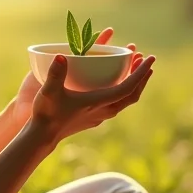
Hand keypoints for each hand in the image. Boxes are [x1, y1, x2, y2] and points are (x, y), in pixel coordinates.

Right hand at [29, 47, 155, 148]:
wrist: (42, 136)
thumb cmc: (46, 113)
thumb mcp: (49, 92)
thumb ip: (55, 74)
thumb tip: (60, 56)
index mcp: (98, 103)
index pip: (127, 88)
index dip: (140, 73)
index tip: (149, 58)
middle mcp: (104, 110)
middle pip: (132, 94)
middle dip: (141, 76)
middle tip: (145, 59)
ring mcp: (100, 115)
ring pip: (125, 99)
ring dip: (133, 84)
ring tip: (135, 68)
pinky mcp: (94, 117)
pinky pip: (116, 102)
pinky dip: (122, 90)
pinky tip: (115, 83)